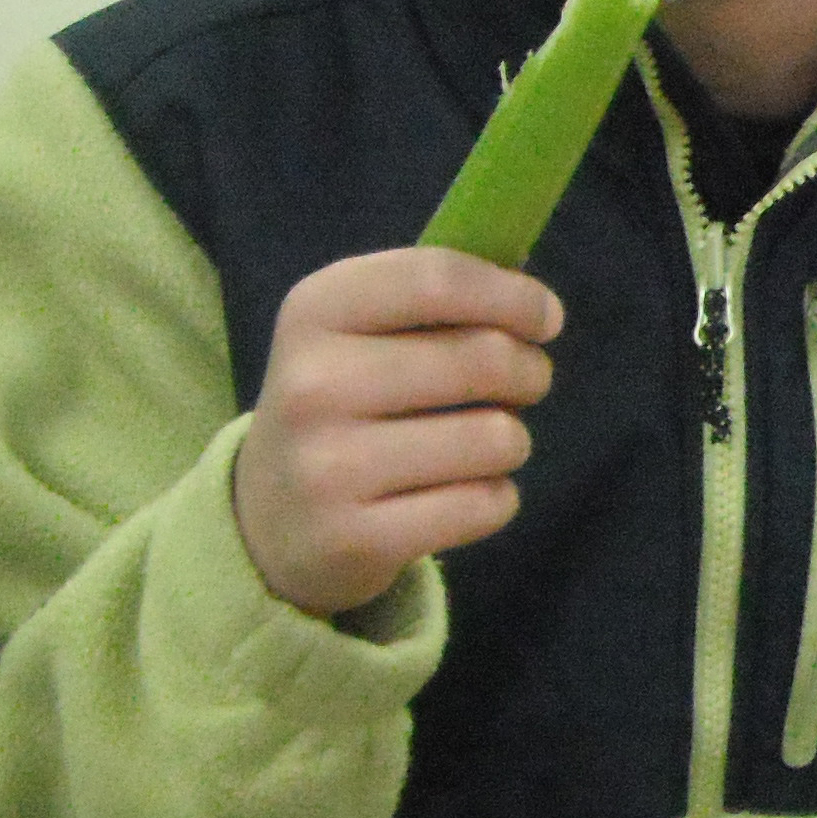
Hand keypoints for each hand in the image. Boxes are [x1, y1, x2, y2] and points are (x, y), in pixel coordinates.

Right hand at [233, 249, 561, 617]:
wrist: (270, 520)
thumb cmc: (344, 405)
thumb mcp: (359, 333)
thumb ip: (438, 301)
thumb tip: (538, 305)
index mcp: (315, 311)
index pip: (439, 279)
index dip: (514, 296)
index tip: (546, 319)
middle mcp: (312, 384)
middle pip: (483, 358)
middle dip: (530, 371)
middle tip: (525, 384)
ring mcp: (328, 467)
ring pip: (496, 438)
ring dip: (511, 441)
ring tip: (480, 445)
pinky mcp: (355, 538)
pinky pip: (484, 504)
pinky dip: (495, 499)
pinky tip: (460, 494)